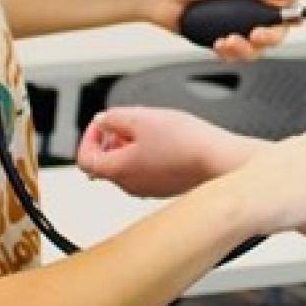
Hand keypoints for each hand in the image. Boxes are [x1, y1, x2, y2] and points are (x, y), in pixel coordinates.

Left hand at [77, 107, 245, 196]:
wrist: (220, 161)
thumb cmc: (186, 143)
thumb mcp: (142, 116)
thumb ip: (114, 117)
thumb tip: (103, 121)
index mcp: (118, 171)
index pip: (85, 159)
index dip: (89, 136)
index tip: (102, 122)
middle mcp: (130, 186)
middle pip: (106, 163)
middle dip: (111, 138)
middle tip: (127, 121)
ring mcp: (149, 189)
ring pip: (127, 166)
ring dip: (130, 145)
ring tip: (151, 127)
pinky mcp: (166, 187)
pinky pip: (147, 170)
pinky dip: (148, 154)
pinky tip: (167, 139)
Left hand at [150, 0, 299, 61]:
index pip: (282, 12)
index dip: (285, 23)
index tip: (278, 27)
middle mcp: (246, 9)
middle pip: (271, 36)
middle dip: (264, 39)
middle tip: (254, 36)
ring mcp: (231, 26)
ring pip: (253, 50)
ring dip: (244, 49)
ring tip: (228, 41)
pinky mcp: (216, 39)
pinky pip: (233, 55)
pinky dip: (229, 53)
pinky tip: (218, 45)